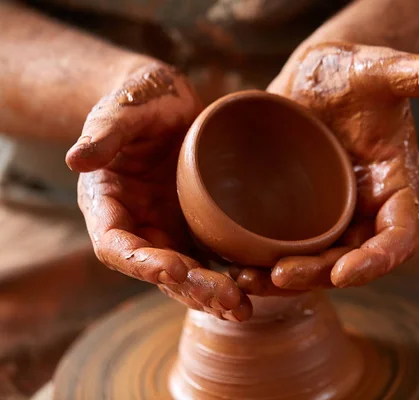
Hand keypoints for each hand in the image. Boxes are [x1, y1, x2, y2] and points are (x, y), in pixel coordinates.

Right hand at [66, 62, 252, 320]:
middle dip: (190, 287)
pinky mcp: (196, 225)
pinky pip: (211, 257)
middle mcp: (138, 225)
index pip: (116, 245)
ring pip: (187, 273)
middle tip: (226, 298)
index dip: (141, 262)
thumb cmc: (139, 99)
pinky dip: (230, 274)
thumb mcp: (122, 110)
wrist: (168, 102)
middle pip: (158, 268)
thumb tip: (75, 160)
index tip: (173, 269)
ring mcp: (168, 228)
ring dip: (211, 293)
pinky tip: (256, 285)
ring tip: (242, 308)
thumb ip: (104, 133)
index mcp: (108, 204)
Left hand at [231, 42, 418, 293]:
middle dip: (321, 275)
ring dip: (289, 279)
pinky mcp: (301, 209)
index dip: (378, 260)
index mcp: (397, 187)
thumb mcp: (386, 70)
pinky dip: (266, 260)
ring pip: (318, 261)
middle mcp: (367, 209)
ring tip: (249, 280)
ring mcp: (333, 212)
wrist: (319, 74)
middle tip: (281, 275)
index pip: (399, 236)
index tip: (345, 274)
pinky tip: (236, 263)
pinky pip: (288, 245)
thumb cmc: (358, 71)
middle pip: (352, 260)